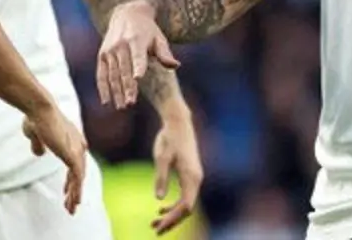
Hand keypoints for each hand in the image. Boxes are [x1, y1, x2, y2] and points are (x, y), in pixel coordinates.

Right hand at [22, 105, 87, 214]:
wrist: (40, 110)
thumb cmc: (36, 118)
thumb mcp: (35, 135)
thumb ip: (38, 144)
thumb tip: (39, 154)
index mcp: (71, 139)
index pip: (74, 163)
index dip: (70, 178)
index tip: (66, 190)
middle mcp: (77, 144)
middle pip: (78, 172)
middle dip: (74, 190)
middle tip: (71, 205)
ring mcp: (76, 150)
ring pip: (79, 177)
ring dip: (75, 194)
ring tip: (71, 209)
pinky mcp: (73, 155)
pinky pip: (77, 177)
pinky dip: (76, 190)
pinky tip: (74, 201)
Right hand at [97, 1, 179, 108]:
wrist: (127, 14)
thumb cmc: (148, 31)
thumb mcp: (159, 38)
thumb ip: (165, 54)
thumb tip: (176, 66)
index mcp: (137, 40)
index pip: (138, 56)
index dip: (138, 66)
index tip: (138, 78)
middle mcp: (121, 45)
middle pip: (125, 69)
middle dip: (127, 86)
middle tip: (130, 103)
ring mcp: (110, 50)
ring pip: (113, 74)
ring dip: (116, 91)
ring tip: (121, 106)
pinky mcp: (101, 55)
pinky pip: (101, 74)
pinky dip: (103, 88)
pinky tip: (106, 101)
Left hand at [151, 111, 202, 233]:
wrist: (178, 122)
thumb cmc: (169, 138)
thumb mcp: (161, 158)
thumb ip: (161, 178)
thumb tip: (159, 199)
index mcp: (191, 176)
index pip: (186, 206)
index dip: (173, 219)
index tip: (159, 227)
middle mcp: (196, 179)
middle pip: (187, 208)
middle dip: (172, 221)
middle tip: (155, 230)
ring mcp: (194, 176)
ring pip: (186, 202)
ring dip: (172, 214)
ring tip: (154, 222)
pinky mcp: (190, 174)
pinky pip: (185, 195)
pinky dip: (174, 204)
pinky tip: (161, 208)